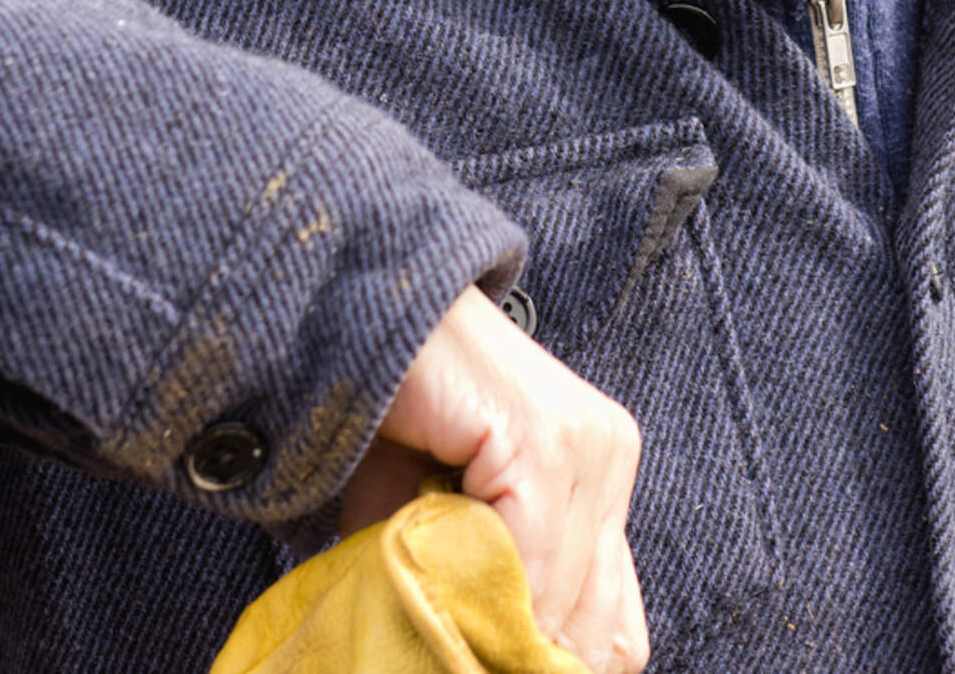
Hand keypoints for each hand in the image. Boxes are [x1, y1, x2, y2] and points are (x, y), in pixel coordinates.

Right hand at [340, 285, 648, 673]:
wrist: (342, 316)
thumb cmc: (381, 424)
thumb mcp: (442, 523)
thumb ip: (483, 586)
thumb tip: (493, 665)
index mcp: (600, 471)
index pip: (613, 628)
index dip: (548, 666)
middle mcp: (609, 453)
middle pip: (596, 632)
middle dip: (521, 661)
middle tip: (457, 667)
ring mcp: (585, 443)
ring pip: (560, 608)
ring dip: (493, 638)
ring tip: (437, 644)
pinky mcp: (542, 437)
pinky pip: (526, 566)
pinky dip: (477, 600)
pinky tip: (432, 596)